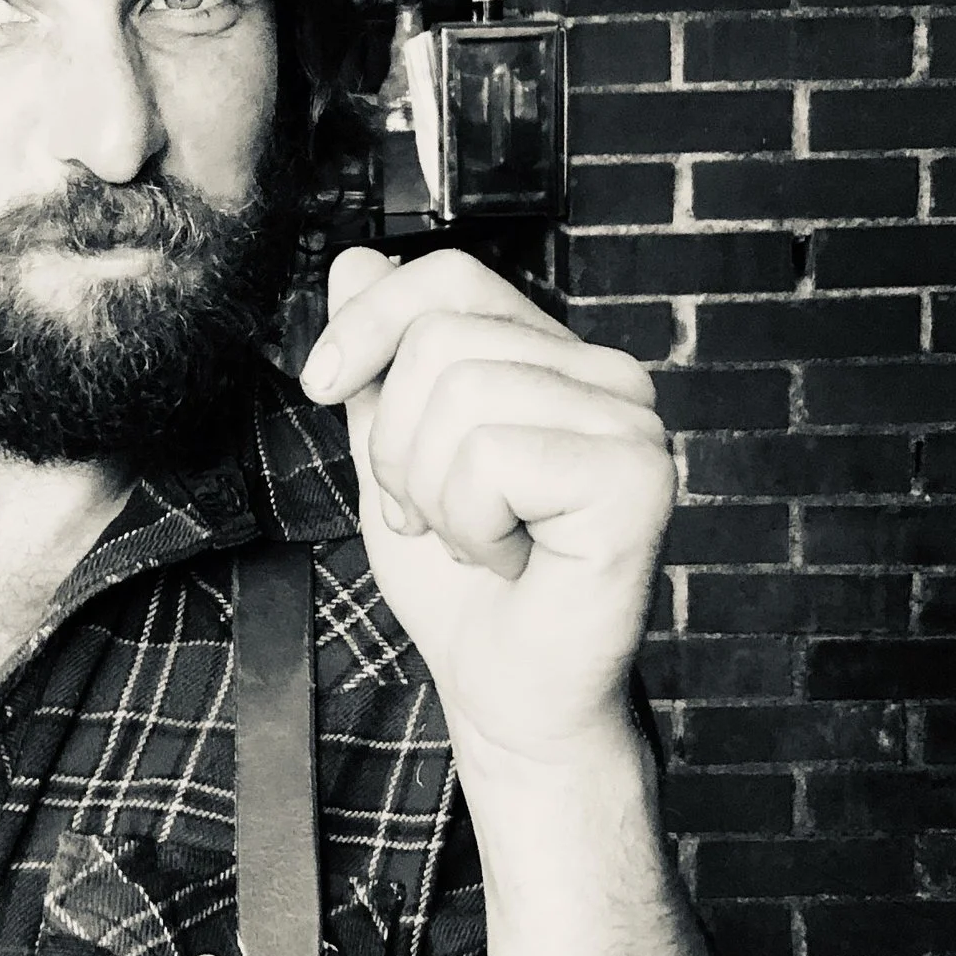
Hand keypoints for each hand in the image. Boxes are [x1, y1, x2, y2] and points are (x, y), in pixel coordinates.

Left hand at [297, 245, 675, 767]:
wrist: (508, 696)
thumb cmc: (460, 588)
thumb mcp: (392, 456)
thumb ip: (381, 364)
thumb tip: (356, 259)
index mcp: (554, 360)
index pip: (448, 276)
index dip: (368, 323)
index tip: (319, 387)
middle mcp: (607, 376)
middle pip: (439, 340)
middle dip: (396, 444)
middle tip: (435, 516)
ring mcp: (632, 423)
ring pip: (459, 395)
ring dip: (435, 494)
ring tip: (477, 543)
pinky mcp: (635, 478)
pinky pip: (492, 457)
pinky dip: (472, 526)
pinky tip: (511, 563)